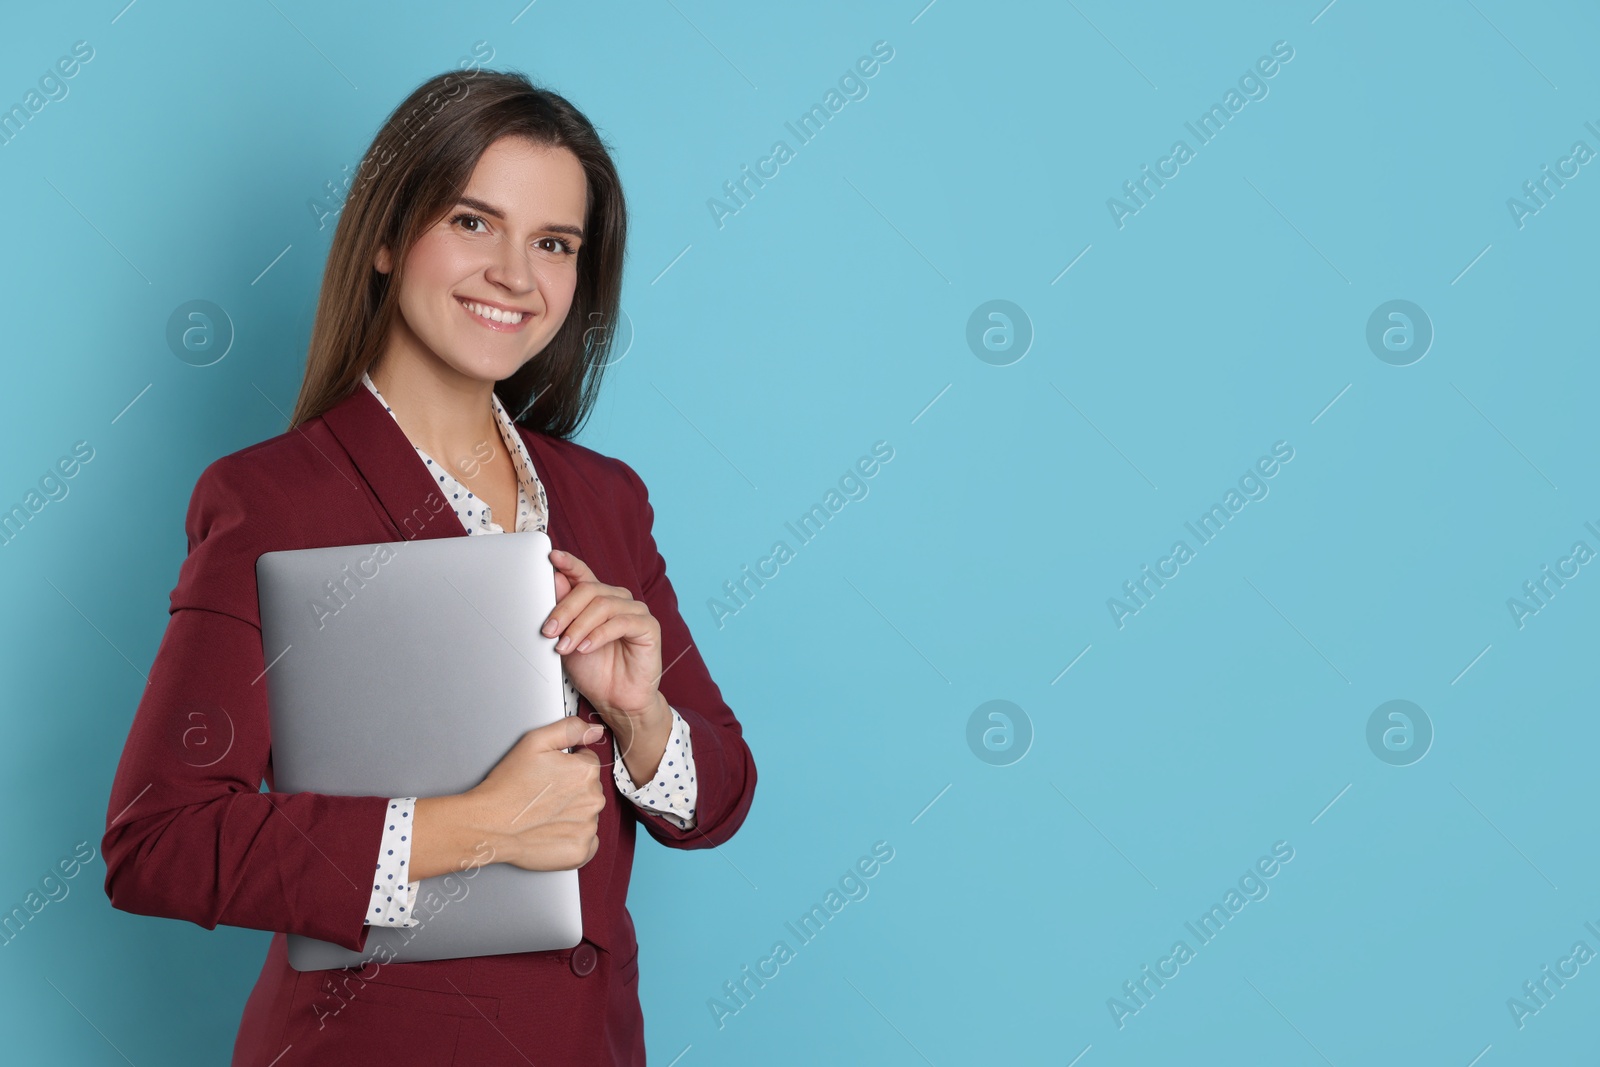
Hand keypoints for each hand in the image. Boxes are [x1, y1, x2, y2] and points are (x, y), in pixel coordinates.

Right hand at [460, 715, 606, 870]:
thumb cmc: (507, 786)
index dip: (568, 766)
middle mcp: (593, 800)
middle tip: (544, 794)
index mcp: (586, 772)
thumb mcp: (534, 742)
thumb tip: (595, 731)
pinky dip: (574, 838)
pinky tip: (553, 831)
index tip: (550, 775)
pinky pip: (588, 841)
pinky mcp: (580, 852)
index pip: (589, 762)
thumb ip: (570, 729)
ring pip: (588, 814)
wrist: (488, 824)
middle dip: (572, 789)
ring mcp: (588, 828)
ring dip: (573, 813)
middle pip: (591, 789)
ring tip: (544, 814)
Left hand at [543, 549, 664, 727]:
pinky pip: (621, 622)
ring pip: (603, 605)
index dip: (569, 564)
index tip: (552, 557)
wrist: (615, 700)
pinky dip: (599, 635)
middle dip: (565, 610)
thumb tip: (555, 579)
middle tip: (548, 631)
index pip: (584, 575)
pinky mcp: (648, 626)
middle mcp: (618, 600)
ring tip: (565, 646)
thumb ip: (563, 612)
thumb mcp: (567, 640)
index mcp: (598, 599)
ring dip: (579, 626)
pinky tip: (586, 648)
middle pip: (590, 590)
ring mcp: (635, 611)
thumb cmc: (594, 671)